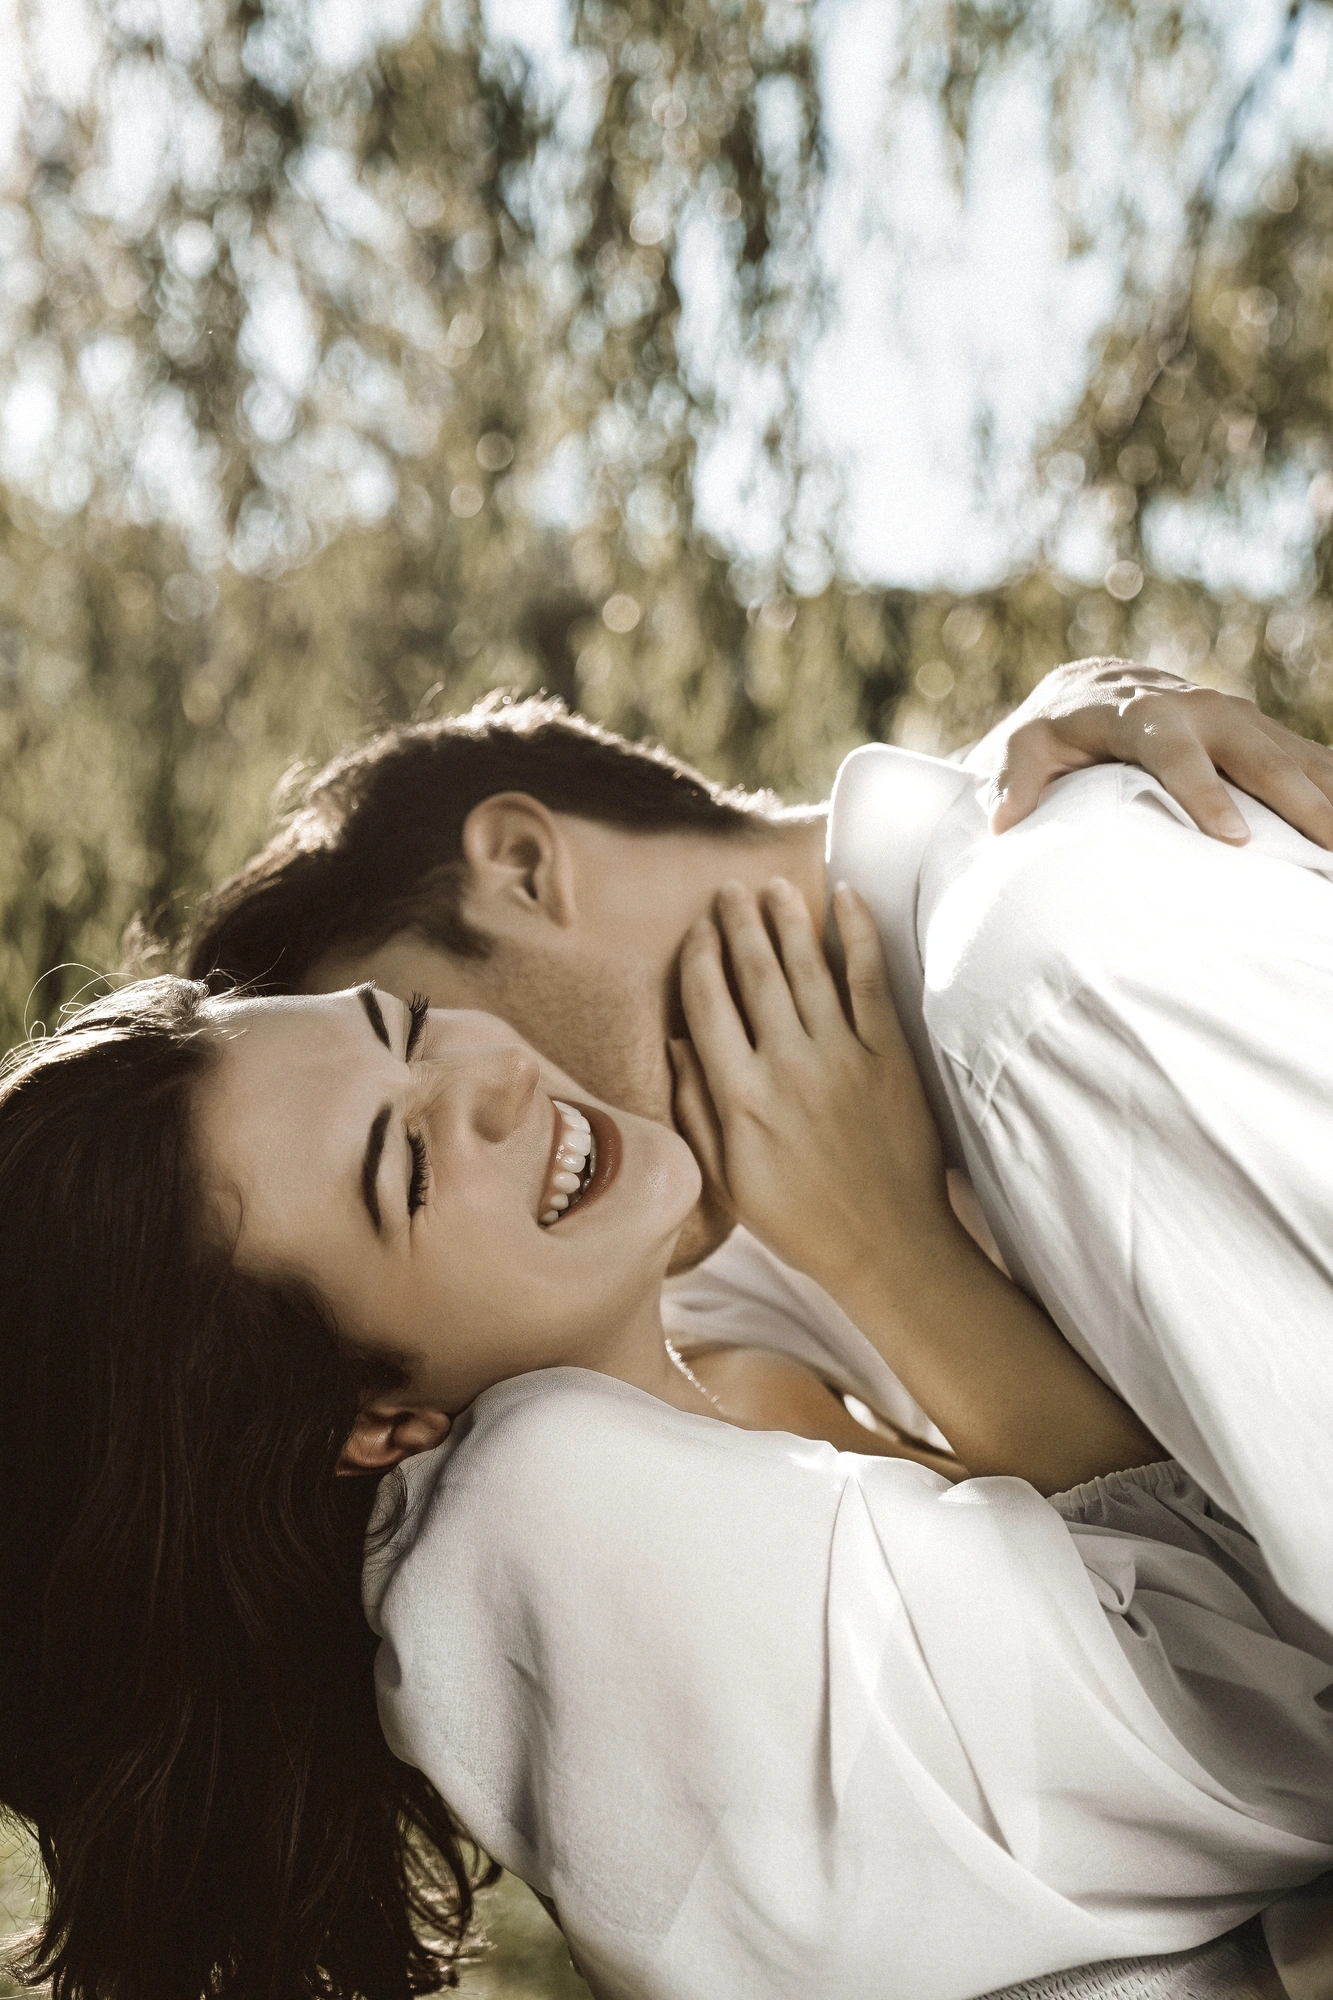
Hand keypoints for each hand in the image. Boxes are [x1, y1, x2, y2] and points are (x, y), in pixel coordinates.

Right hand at [671, 877, 951, 1294]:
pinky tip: (846, 900)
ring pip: (807, 968)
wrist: (886, 1245)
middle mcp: (787, 1066)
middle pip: (755, 973)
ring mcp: (842, 1056)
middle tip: (729, 890)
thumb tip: (676, 1044)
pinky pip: (870, 982)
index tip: (695, 929)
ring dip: (787, 920)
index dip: (699, 957)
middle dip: (738, 924)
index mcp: (740, 1096)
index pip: (708, 1004)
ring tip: (773, 887)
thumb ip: (696, 1108)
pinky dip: (857, 936)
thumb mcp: (726, 1178)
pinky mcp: (890, 1057)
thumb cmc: (800, 1220)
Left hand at [969, 658, 1332, 848]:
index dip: (1205, 793)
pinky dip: (1332, 783)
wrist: (1092, 686)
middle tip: (1325, 844)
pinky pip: (1306, 755)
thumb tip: (1003, 820)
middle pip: (1253, 752)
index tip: (1234, 838)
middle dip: (1295, 798)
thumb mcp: (1023, 747)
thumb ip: (1013, 778)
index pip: (1175, 751)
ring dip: (1326, 795)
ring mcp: (1234, 717)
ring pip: (1291, 754)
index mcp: (1140, 712)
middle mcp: (1197, 708)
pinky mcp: (1256, 729)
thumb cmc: (1055, 730)